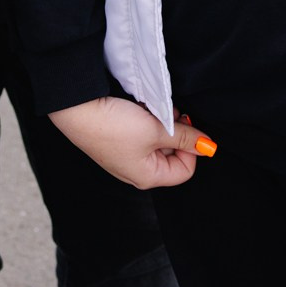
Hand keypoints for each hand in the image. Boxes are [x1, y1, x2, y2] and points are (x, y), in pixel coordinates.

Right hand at [48, 97, 210, 189]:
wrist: (76, 109)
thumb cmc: (114, 126)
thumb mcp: (157, 130)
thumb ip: (186, 138)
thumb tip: (208, 146)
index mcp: (148, 177)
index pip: (185, 169)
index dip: (191, 147)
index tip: (184, 125)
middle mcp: (136, 172)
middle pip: (171, 154)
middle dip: (174, 131)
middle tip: (167, 113)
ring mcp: (125, 157)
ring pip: (156, 141)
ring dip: (160, 123)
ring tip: (149, 110)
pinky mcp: (116, 142)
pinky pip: (141, 134)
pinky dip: (145, 120)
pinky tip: (138, 109)